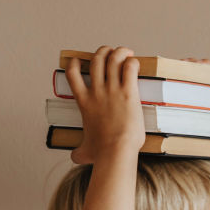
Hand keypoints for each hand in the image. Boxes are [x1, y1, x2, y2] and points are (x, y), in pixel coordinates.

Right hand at [64, 45, 143, 163]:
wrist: (115, 150)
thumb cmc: (102, 152)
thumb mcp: (85, 151)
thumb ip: (79, 152)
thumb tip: (75, 158)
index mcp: (84, 101)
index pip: (73, 73)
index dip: (76, 63)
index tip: (82, 60)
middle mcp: (96, 91)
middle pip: (96, 59)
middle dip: (104, 51)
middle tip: (112, 53)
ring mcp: (112, 90)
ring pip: (113, 59)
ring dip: (120, 51)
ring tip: (127, 52)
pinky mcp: (128, 93)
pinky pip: (129, 68)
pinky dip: (133, 62)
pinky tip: (136, 63)